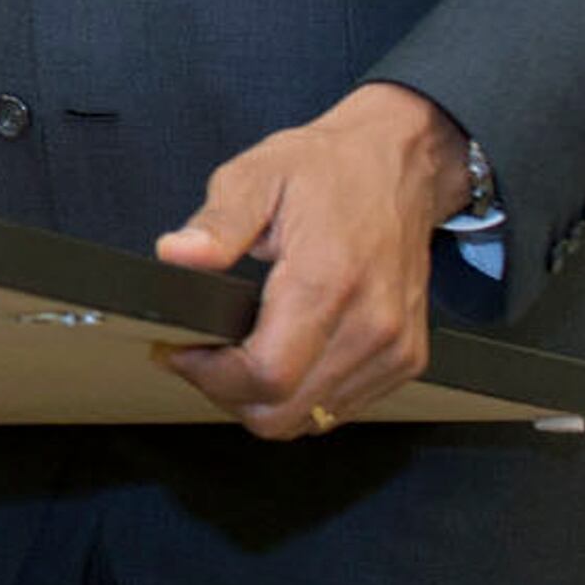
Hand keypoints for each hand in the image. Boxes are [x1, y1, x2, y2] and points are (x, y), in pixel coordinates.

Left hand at [155, 82, 466, 438]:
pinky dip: (302, 394)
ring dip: (264, 398)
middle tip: (201, 354)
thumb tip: (178, 255)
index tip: (178, 351)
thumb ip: (217, 223)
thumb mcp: (257, 175)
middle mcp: (371, 326)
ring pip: (310, 418)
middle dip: (228, 394)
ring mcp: (394, 348)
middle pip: (284, 413)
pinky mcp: (406, 359)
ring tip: (237, 352)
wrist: (401, 165)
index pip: (266, 375)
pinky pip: (340, 406)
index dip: (209, 377)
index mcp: (328, 281)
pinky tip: (281, 353)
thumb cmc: (329, 169)